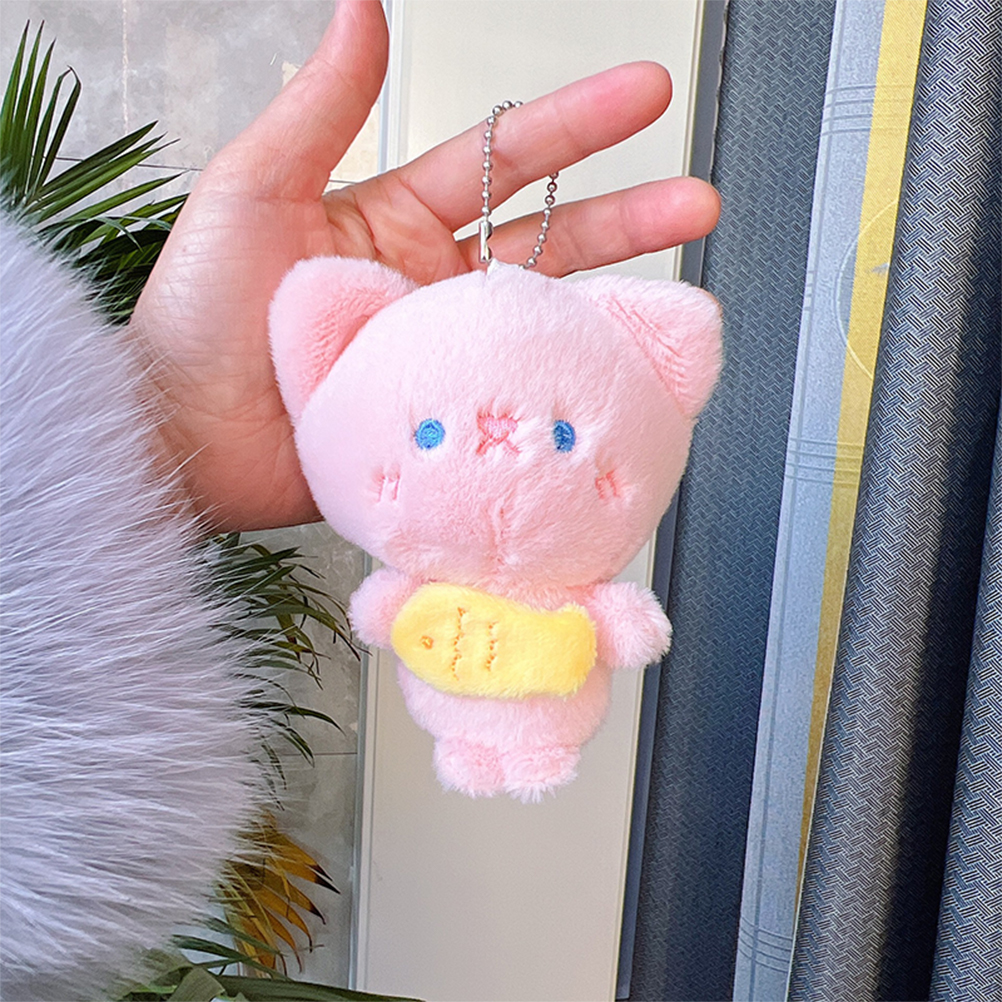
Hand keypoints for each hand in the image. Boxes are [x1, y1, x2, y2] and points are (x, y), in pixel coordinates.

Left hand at [130, 0, 719, 530]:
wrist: (183, 437)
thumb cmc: (198, 315)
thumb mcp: (254, 189)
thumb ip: (321, 106)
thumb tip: (360, 5)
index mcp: (397, 221)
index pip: (505, 161)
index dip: (576, 125)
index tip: (642, 96)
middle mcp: (433, 289)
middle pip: (550, 243)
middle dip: (628, 217)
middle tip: (698, 201)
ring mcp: (445, 360)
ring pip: (547, 325)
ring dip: (616, 308)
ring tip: (681, 298)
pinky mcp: (445, 423)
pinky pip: (520, 401)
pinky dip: (572, 391)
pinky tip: (620, 386)